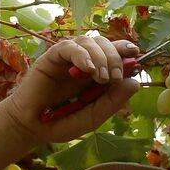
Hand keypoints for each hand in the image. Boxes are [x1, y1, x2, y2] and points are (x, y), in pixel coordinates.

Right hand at [0, 36, 139, 144]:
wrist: (33, 127)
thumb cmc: (63, 123)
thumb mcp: (93, 117)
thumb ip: (112, 101)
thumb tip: (135, 83)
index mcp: (98, 74)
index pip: (116, 53)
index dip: (127, 50)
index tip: (136, 56)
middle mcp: (85, 62)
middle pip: (105, 44)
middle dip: (115, 57)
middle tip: (115, 76)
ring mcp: (69, 59)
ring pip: (89, 41)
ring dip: (100, 56)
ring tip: (100, 77)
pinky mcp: (52, 57)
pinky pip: (69, 47)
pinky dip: (81, 54)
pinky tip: (87, 68)